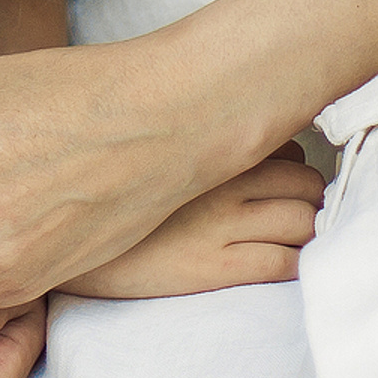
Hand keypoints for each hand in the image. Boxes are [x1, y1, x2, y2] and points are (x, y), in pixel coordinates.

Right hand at [60, 149, 323, 298]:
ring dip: (308, 229)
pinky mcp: (216, 266)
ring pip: (303, 221)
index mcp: (205, 145)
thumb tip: (209, 111)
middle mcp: (220, 180)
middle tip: (294, 209)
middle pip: (304, 181)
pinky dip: (297, 263)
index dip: (289, 163)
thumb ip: (182, 132)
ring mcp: (221, 225)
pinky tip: (285, 261)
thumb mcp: (142, 148)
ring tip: (293, 237)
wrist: (69, 242)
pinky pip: (283, 263)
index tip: (282, 176)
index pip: (283, 145)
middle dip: (308, 196)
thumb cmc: (105, 190)